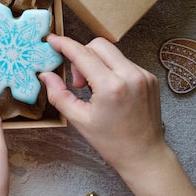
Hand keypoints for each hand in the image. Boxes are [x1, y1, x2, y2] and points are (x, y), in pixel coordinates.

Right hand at [40, 35, 195, 195]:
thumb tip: (46, 75)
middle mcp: (130, 75)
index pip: (82, 54)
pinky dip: (111, 70)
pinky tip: (109, 91)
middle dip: (82, 56)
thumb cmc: (112, 142)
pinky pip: (123, 62)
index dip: (64, 44)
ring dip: (97, 63)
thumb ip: (59, 94)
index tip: (52, 40)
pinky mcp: (150, 77)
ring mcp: (143, 75)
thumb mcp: (79, 120)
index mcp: (111, 86)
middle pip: (98, 45)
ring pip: (111, 52)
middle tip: (78, 82)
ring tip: (94, 90)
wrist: (145, 155)